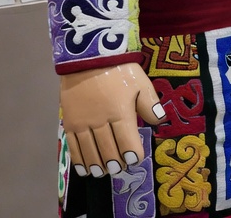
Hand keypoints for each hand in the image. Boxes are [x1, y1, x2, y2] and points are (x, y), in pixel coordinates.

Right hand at [60, 63, 163, 177]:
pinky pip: (74, 146)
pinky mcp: (69, 121)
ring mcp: (83, 123)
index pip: (127, 142)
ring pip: (91, 151)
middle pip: (109, 149)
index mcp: (121, 113)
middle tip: (119, 168)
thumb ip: (151, 104)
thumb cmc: (120, 70)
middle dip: (115, 162)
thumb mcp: (141, 83)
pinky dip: (79, 159)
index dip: (132, 154)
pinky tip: (85, 169)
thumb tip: (160, 121)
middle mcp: (101, 122)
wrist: (88, 58)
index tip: (135, 160)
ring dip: (98, 164)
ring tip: (103, 172)